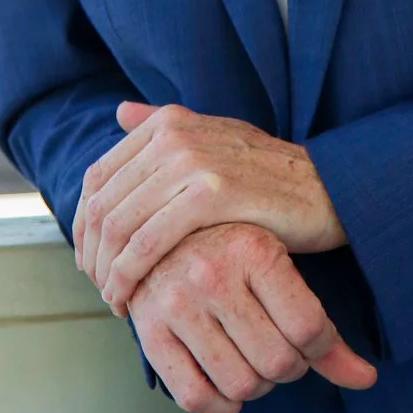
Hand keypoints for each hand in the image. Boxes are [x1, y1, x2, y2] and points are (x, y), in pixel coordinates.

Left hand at [74, 102, 346, 315]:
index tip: (90, 259)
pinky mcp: (212, 195)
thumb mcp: (216, 138)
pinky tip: (131, 298)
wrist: (328, 188)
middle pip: (104, 203)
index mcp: (169, 122)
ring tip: (114, 299)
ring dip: (106, 271)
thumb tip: (120, 113)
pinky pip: (149, 242)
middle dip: (91, 253)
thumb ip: (165, 124)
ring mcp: (193, 162)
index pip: (98, 177)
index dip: (83, 224)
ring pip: (120, 225)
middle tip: (98, 287)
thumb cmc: (269, 175)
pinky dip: (129, 275)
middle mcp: (174, 135)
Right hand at [127, 221, 376, 412]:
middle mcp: (212, 274)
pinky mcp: (149, 331)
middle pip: (277, 362)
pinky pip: (195, 397)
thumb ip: (322, 328)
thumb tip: (366, 380)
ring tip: (252, 360)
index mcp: (253, 250)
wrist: (159, 231)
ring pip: (240, 385)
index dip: (319, 347)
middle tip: (280, 349)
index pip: (309, 328)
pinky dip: (220, 406)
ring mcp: (177, 303)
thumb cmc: (231, 251)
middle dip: (289, 367)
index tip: (309, 338)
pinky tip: (226, 387)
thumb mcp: (280, 267)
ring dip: (256, 386)